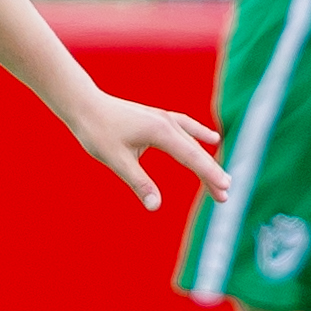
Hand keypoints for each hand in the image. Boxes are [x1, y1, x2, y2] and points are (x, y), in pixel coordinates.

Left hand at [65, 90, 227, 212]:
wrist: (84, 104)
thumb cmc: (97, 131)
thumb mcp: (116, 160)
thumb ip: (139, 182)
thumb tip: (155, 206)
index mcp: (160, 132)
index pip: (192, 157)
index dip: (209, 174)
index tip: (225, 189)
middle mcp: (166, 123)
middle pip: (196, 152)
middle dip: (211, 174)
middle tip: (226, 196)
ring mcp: (163, 118)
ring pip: (192, 141)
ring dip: (207, 160)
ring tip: (222, 178)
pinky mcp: (157, 118)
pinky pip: (185, 127)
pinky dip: (199, 135)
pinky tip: (211, 139)